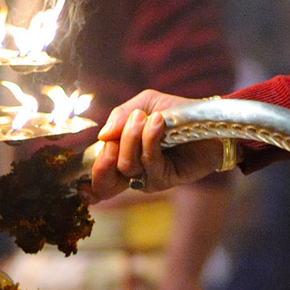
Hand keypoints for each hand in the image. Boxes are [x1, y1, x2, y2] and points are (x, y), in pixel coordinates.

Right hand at [91, 91, 225, 200]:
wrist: (209, 119)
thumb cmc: (176, 112)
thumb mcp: (144, 105)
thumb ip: (120, 116)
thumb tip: (102, 137)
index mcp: (123, 155)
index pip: (100, 176)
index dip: (89, 179)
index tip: (80, 185)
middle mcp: (134, 171)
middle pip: (105, 180)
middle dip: (105, 157)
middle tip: (115, 135)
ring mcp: (149, 176)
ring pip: (127, 167)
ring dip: (132, 138)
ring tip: (147, 119)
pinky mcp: (167, 178)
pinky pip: (150, 162)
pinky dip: (150, 139)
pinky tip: (157, 123)